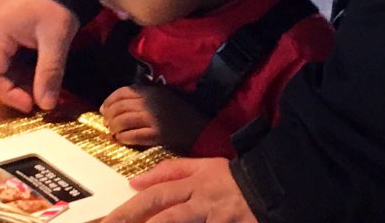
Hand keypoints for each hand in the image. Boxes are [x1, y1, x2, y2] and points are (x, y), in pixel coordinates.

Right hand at [0, 0, 78, 112]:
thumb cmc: (54, 4)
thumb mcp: (55, 39)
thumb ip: (49, 72)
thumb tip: (46, 105)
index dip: (9, 94)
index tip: (32, 105)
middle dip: (9, 89)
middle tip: (33, 100)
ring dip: (13, 80)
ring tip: (36, 90)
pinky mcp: (5, 28)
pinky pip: (4, 55)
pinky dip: (16, 69)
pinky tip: (34, 75)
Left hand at [100, 85, 207, 153]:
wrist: (200, 128)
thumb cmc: (180, 112)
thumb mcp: (162, 96)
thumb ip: (143, 96)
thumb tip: (116, 104)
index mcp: (151, 90)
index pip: (122, 92)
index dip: (109, 101)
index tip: (103, 109)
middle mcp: (150, 102)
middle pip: (119, 107)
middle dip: (109, 116)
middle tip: (107, 123)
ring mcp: (153, 119)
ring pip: (123, 122)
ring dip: (114, 128)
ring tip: (113, 132)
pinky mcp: (157, 135)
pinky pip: (133, 136)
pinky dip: (124, 138)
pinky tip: (122, 140)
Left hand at [103, 159, 256, 222]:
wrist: (274, 186)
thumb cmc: (233, 178)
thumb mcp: (203, 167)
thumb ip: (170, 172)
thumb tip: (135, 181)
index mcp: (195, 183)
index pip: (157, 194)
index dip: (132, 208)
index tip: (111, 220)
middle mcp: (204, 201)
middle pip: (167, 217)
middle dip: (138, 221)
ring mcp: (219, 218)